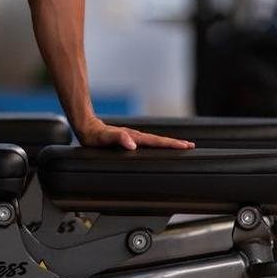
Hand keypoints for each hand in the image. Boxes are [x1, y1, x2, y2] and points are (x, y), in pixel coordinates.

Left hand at [77, 117, 193, 150]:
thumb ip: (118, 138)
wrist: (86, 128)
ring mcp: (132, 137)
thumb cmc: (94, 135)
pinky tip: (158, 148)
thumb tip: (132, 144)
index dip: (171, 144)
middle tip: (190, 146)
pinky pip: (146, 143)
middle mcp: (135, 136)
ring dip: (167, 144)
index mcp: (133, 137)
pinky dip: (156, 145)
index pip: (156, 141)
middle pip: (159, 140)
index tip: (185, 146)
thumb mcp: (104, 138)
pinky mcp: (128, 139)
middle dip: (175, 143)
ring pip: (154, 141)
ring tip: (180, 146)